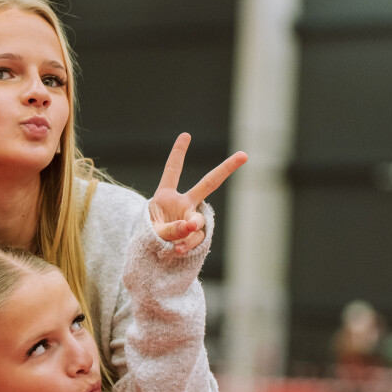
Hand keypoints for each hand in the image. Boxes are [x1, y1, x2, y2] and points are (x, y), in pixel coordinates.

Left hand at [148, 133, 247, 253]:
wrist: (151, 256)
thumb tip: (193, 225)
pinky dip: (188, 245)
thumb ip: (171, 228)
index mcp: (166, 196)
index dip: (179, 153)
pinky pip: (197, 238)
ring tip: (175, 245)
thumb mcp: (153, 230)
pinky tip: (178, 251)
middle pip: (208, 184)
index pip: (173, 170)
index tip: (186, 135)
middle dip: (226, 168)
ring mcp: (191, 219)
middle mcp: (183, 204)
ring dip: (188, 233)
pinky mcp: (196, 234)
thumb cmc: (148, 238)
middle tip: (244, 155)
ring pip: (198, 222)